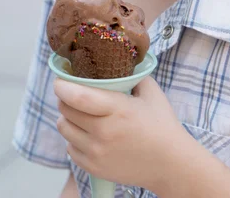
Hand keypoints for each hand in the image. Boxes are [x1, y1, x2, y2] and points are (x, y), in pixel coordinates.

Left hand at [54, 75, 185, 190]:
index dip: (63, 86)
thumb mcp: (150, 91)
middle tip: (72, 93)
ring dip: (67, 117)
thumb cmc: (162, 124)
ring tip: (79, 113)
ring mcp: (97, 152)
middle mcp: (104, 132)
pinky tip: (87, 133)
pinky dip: (74, 138)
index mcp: (118, 109)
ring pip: (64, 128)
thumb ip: (131, 75)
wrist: (170, 163)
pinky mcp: (94, 167)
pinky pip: (70, 148)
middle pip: (66, 110)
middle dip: (65, 98)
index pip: (78, 96)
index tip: (60, 79)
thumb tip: (115, 63)